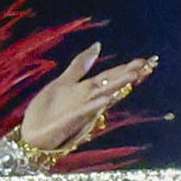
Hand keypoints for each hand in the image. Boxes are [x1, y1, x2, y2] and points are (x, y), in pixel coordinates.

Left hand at [14, 42, 156, 164]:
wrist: (32, 135)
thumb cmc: (48, 111)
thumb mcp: (64, 82)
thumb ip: (81, 65)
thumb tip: (98, 45)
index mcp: (87, 90)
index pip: (110, 76)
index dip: (127, 68)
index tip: (146, 60)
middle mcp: (88, 100)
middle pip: (111, 85)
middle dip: (129, 75)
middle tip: (148, 65)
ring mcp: (81, 112)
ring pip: (102, 97)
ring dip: (117, 87)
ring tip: (133, 76)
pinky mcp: (69, 122)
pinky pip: (84, 113)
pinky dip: (94, 106)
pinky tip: (105, 99)